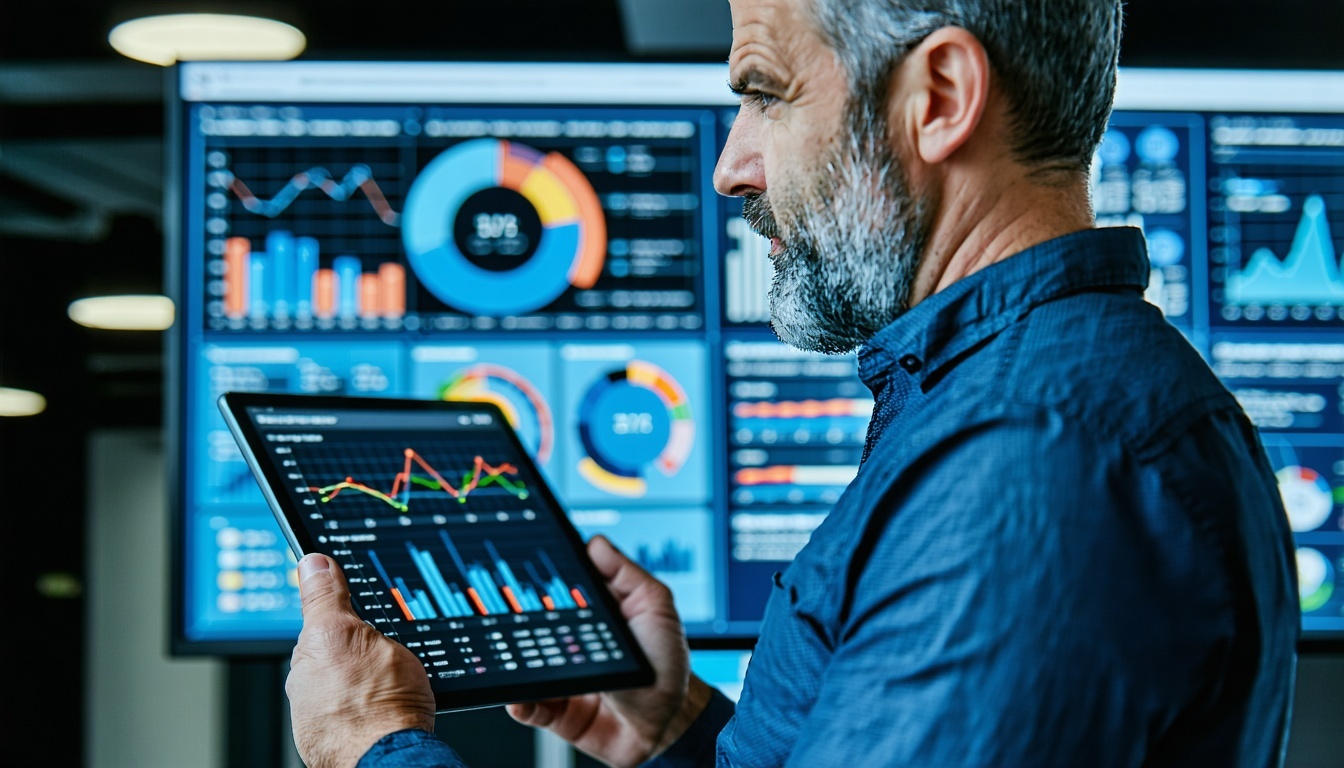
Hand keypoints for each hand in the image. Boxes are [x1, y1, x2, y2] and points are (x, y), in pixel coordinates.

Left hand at [286, 553, 436, 767]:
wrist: (393, 759)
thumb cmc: (378, 706)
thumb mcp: (350, 632)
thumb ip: (325, 598)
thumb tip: (310, 562)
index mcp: (307, 654)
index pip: (323, 618)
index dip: (347, 612)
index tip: (364, 615)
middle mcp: (307, 687)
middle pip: (335, 650)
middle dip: (358, 646)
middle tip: (388, 651)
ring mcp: (322, 715)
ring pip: (346, 680)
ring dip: (365, 677)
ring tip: (393, 682)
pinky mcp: (337, 737)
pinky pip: (355, 707)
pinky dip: (371, 703)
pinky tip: (389, 705)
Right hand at [507, 536, 712, 767]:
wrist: (669, 723)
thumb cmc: (665, 663)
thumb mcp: (655, 608)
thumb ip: (627, 575)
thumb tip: (595, 543)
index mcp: (591, 615)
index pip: (557, 590)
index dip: (540, 579)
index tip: (523, 566)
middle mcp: (570, 644)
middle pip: (532, 626)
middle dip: (517, 619)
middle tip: (511, 615)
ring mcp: (561, 678)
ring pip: (524, 668)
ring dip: (515, 664)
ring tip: (512, 660)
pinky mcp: (558, 712)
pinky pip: (529, 708)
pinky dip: (520, 704)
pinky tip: (521, 699)